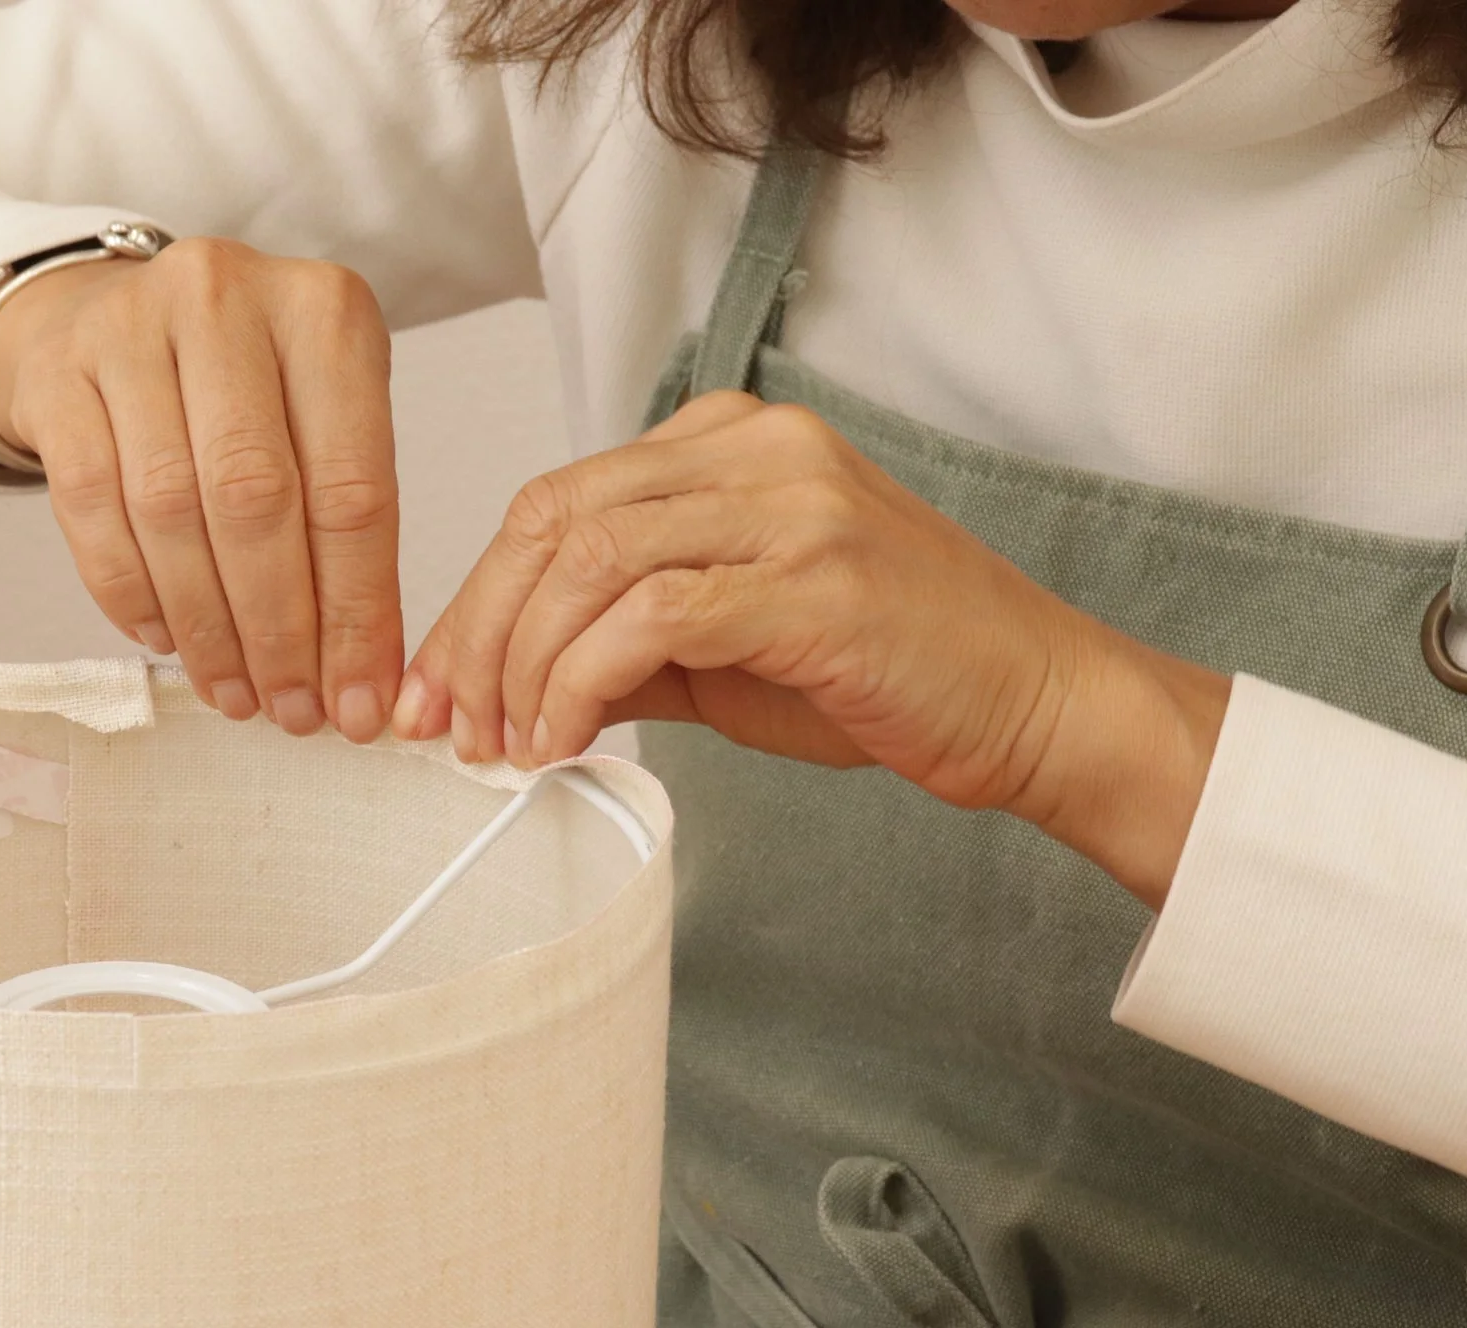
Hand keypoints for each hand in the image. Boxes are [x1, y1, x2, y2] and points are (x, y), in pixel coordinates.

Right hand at [0, 239, 402, 740]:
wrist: (113, 318)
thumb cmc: (244, 386)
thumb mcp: (323, 417)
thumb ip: (346, 527)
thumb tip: (364, 678)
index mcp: (325, 311)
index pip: (350, 486)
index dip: (355, 610)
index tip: (358, 698)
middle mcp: (226, 300)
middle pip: (254, 500)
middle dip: (278, 629)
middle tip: (292, 709)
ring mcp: (130, 329)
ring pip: (169, 510)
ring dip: (206, 626)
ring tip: (235, 692)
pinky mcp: (58, 375)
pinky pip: (91, 507)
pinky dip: (131, 591)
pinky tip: (167, 639)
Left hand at [393, 393, 1232, 907]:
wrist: (1032, 701)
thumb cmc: (886, 671)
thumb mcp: (726, 647)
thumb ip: (622, 640)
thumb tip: (507, 682)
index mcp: (728, 442)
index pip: (557, 501)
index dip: (476, 596)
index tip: (434, 684)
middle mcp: (756, 448)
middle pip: (554, 519)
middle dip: (477, 631)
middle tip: (447, 724)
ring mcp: (790, 505)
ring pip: (591, 562)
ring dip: (524, 665)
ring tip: (509, 746)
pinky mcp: (813, 580)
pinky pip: (653, 618)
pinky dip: (583, 682)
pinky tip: (566, 738)